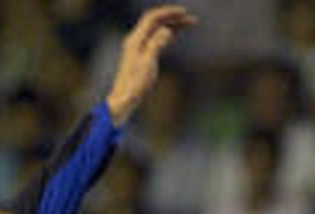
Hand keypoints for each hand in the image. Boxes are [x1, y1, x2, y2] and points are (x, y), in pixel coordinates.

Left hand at [105, 5, 196, 124]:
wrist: (123, 100)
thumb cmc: (135, 85)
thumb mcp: (148, 63)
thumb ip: (156, 44)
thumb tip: (167, 30)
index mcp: (135, 39)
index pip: (152, 18)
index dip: (169, 12)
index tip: (185, 13)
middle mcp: (135, 40)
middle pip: (155, 22)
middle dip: (173, 18)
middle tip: (191, 20)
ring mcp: (137, 47)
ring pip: (156, 30)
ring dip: (171, 25)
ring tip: (188, 25)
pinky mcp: (140, 56)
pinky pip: (154, 39)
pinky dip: (166, 35)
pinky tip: (175, 35)